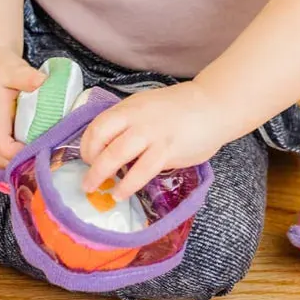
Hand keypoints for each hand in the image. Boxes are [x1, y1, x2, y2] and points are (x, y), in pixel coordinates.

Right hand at [0, 50, 45, 165]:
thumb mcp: (12, 68)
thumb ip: (26, 77)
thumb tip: (44, 82)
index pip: (2, 146)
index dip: (18, 154)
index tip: (40, 151)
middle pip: (2, 159)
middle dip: (22, 166)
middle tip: (48, 162)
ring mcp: (2, 130)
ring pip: (7, 157)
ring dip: (24, 162)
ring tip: (48, 160)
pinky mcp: (8, 129)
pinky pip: (14, 149)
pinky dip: (25, 154)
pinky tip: (43, 153)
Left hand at [80, 82, 227, 199]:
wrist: (212, 105)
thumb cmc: (178, 109)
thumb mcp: (146, 107)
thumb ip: (129, 122)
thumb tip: (109, 146)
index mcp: (129, 107)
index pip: (97, 125)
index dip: (86, 145)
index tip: (87, 159)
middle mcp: (136, 118)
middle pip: (102, 140)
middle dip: (90, 163)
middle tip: (87, 180)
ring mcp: (151, 134)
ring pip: (117, 154)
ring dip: (101, 174)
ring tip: (96, 189)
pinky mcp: (167, 150)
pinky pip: (141, 170)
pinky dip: (127, 184)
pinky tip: (121, 193)